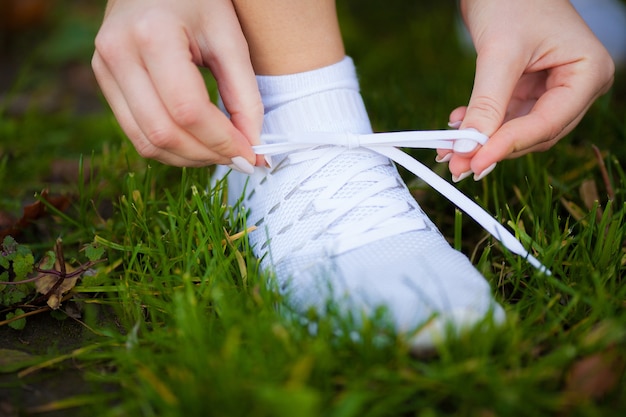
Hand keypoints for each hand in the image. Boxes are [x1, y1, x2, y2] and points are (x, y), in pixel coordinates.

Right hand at [92, 0, 262, 168]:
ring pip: (146, 141)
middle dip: (208, 155)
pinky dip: (171, 149)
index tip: (252, 156)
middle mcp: (118, 53)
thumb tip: (252, 148)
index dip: (223, 140)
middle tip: (242, 160)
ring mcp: (104, 68)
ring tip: (222, 154)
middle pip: (163, 132)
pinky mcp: (104, 80)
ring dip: (189, 158)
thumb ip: (243, 93)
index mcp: (152, 34)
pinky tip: (198, 145)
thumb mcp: (228, 36)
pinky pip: (136, 133)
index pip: (188, 110)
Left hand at [439, 0, 614, 180]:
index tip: (475, 163)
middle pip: (535, 133)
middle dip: (493, 147)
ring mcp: (554, 87)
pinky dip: (482, 124)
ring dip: (483, 140)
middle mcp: (576, 85)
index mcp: (587, 73)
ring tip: (450, 150)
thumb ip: (487, 103)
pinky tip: (457, 127)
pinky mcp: (530, 87)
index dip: (509, 146)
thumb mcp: (500, 53)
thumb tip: (469, 147)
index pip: (547, 123)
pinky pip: (506, 116)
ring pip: (518, 128)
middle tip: (458, 164)